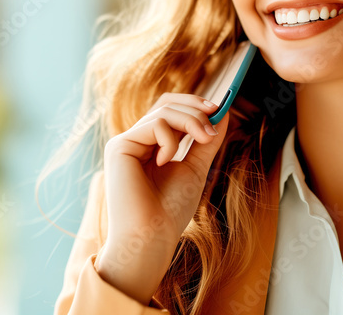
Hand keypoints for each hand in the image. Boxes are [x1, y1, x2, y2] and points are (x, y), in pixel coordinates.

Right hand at [95, 93, 228, 304]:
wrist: (151, 237)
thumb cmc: (170, 210)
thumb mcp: (195, 167)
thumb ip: (206, 140)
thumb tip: (223, 112)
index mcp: (149, 146)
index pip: (169, 110)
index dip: (193, 105)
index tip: (219, 108)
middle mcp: (135, 141)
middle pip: (165, 104)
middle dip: (195, 109)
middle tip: (214, 123)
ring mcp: (125, 142)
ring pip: (163, 111)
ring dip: (191, 121)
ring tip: (204, 140)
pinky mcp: (119, 146)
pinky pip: (154, 124)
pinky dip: (170, 139)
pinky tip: (166, 162)